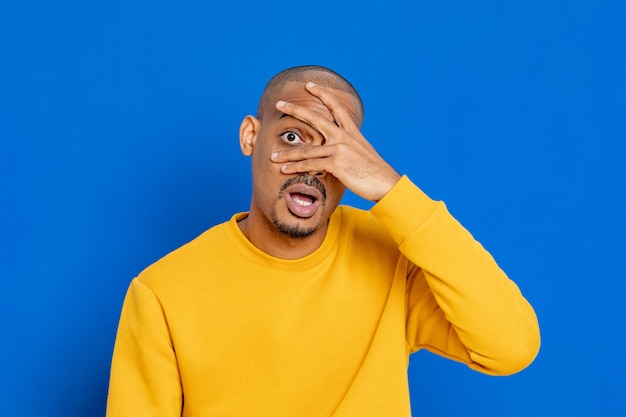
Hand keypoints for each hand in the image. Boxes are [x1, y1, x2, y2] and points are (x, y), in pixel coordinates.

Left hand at [270, 82, 400, 201]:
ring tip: (273, 156)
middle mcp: (344, 136)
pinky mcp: (336, 163)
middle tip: (279, 103)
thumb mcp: (362, 152)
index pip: (335, 107)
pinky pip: (310, 164)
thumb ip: (349, 147)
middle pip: (315, 118)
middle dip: (295, 109)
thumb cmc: (373, 172)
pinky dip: (295, 168)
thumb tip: (340, 150)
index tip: (309, 85)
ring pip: (306, 149)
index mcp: (351, 132)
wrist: (385, 182)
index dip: (322, 94)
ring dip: (287, 154)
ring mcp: (339, 148)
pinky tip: (285, 169)